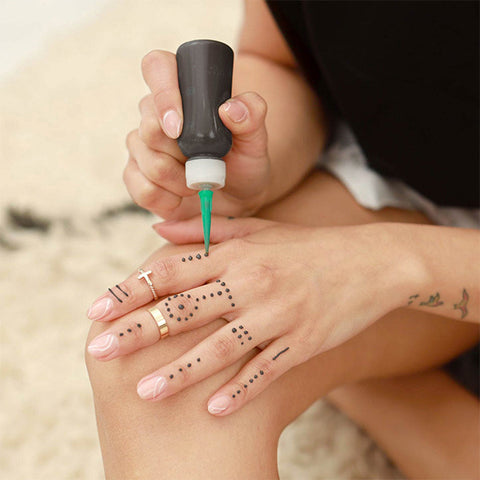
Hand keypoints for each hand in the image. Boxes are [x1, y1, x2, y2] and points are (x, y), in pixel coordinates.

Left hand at [86, 217, 414, 414]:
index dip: (132, 289)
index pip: (172, 271)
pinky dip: (240, 391)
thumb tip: (155, 228)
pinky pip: (267, 370)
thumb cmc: (308, 246)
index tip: (96, 309)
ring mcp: (280, 314)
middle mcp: (253, 282)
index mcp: (237, 253)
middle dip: (139, 331)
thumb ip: (205, 229)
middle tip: (99, 351)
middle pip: (186, 310)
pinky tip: (212, 410)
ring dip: (181, 371)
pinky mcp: (305, 342)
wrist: (371, 262)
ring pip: (221, 347)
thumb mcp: (257, 229)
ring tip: (143, 392)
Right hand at [124, 50, 270, 219]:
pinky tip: (181, 198)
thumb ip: (252, 117)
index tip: (180, 127)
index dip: (164, 94)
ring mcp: (141, 146)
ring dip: (179, 180)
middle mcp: (155, 114)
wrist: (237, 198)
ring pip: (146, 161)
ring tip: (199, 182)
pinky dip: (166, 199)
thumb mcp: (257, 140)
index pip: (157, 67)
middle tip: (206, 164)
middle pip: (148, 126)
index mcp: (183, 91)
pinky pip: (140, 189)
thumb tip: (230, 108)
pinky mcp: (136, 176)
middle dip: (181, 154)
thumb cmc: (244, 161)